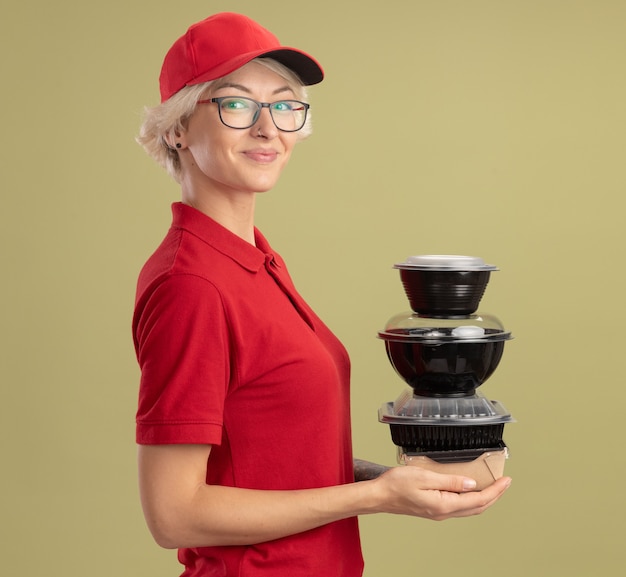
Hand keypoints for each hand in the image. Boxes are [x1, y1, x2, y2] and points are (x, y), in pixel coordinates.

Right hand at [370, 465, 510, 520]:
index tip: (506, 480)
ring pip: (469, 509)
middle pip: (477, 507)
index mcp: (444, 505)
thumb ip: (450, 481)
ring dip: (484, 498)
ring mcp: (439, 513)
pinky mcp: (434, 509)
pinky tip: (471, 490)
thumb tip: (472, 484)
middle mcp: (443, 513)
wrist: (380, 496)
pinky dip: (471, 499)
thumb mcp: (425, 476)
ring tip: (493, 486)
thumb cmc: (397, 484)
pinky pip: (460, 507)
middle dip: (494, 495)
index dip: (495, 490)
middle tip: (505, 483)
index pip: (478, 500)